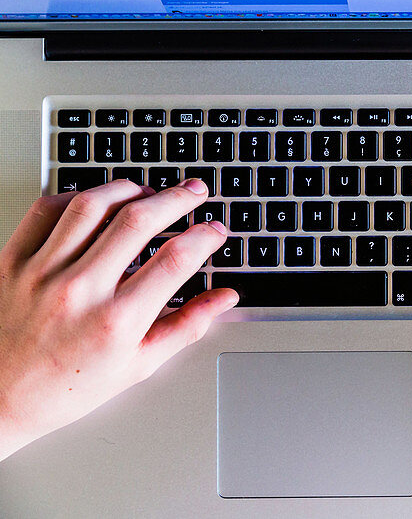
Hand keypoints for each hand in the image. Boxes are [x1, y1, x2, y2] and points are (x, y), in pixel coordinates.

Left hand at [0, 179, 237, 460]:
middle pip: (139, 221)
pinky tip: (95, 202)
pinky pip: (46, 211)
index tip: (215, 230)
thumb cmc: (64, 388)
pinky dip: (76, 196)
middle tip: (194, 192)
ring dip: (129, 189)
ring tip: (147, 191)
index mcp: (116, 322)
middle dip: (177, 199)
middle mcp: (79, 292)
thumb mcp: (136, 366)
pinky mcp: (11, 262)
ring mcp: (41, 273)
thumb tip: (224, 299)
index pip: (176, 260)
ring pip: (93, 205)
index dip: (205, 236)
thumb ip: (185, 327)